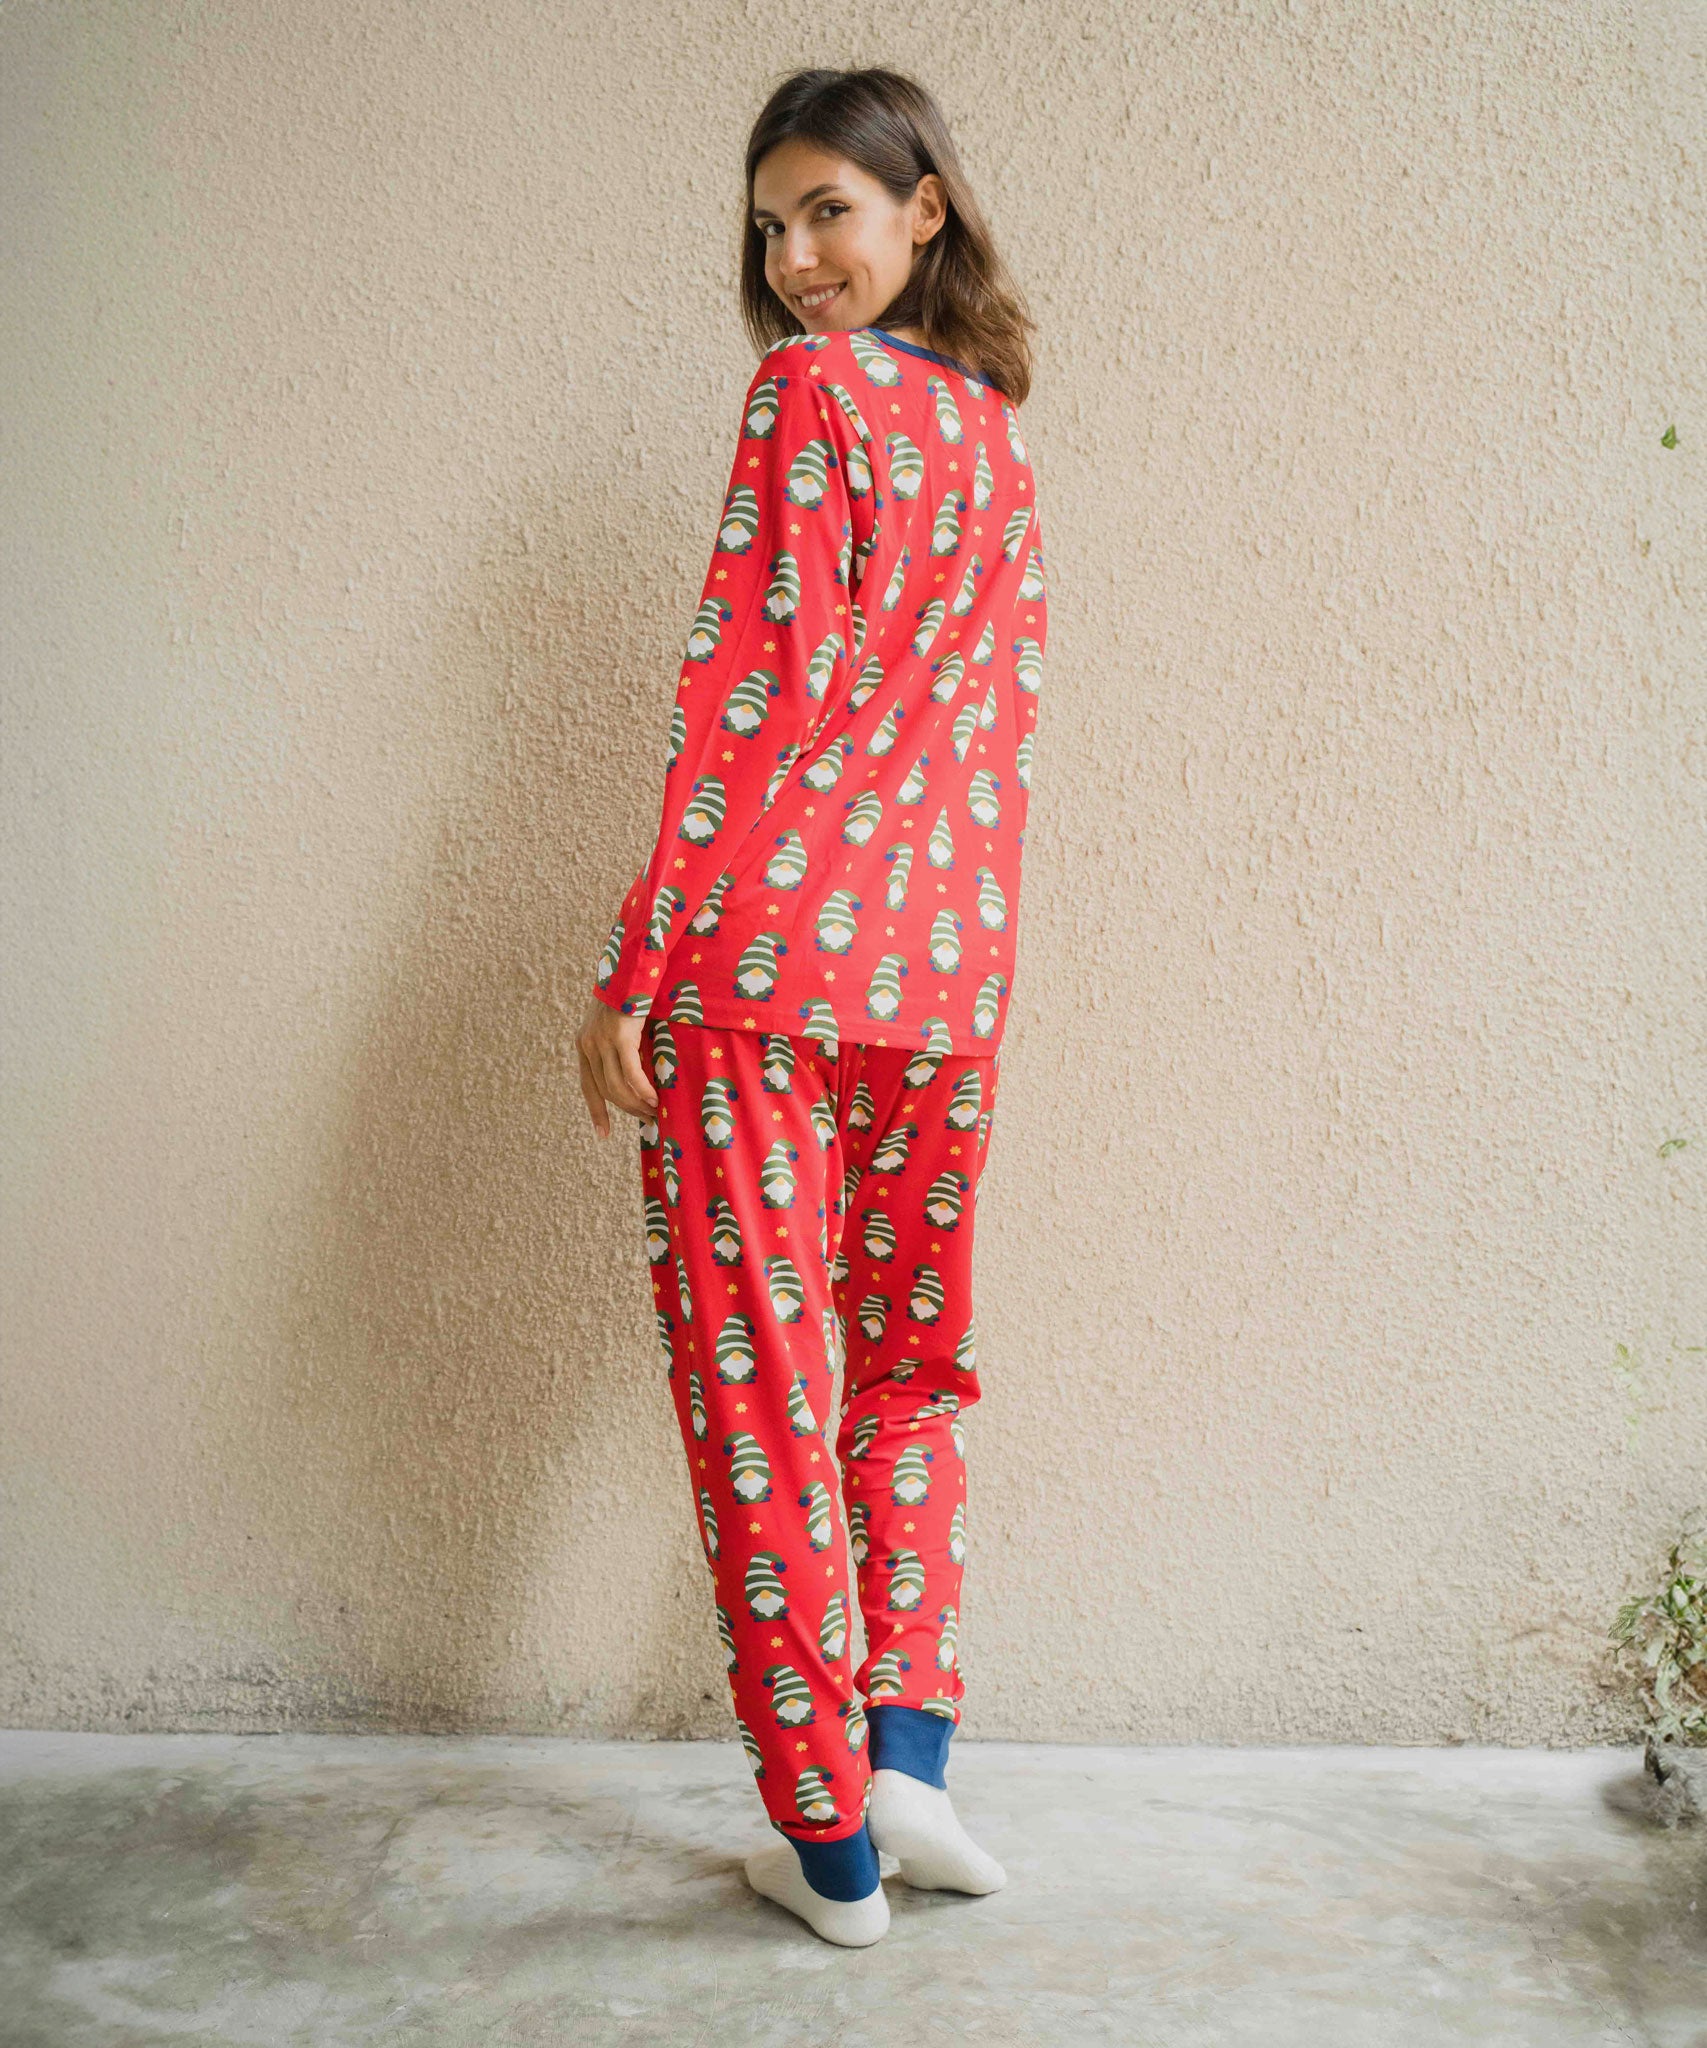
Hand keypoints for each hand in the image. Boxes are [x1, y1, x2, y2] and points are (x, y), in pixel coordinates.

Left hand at [577, 996, 658, 1137]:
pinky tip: (653, 1099)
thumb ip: (619, 1047)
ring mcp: (602, 1041)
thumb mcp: (617, 1024)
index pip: (588, 1086)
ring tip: (654, 1111)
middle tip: (648, 1120)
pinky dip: (642, 1089)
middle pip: (606, 1090)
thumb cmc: (631, 995)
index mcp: (584, 1044)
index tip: (603, 1134)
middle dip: (626, 1110)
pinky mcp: (619, 1036)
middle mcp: (588, 1045)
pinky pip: (631, 1073)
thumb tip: (636, 1076)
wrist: (631, 967)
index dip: (597, 1112)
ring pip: (617, 1086)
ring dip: (636, 1103)